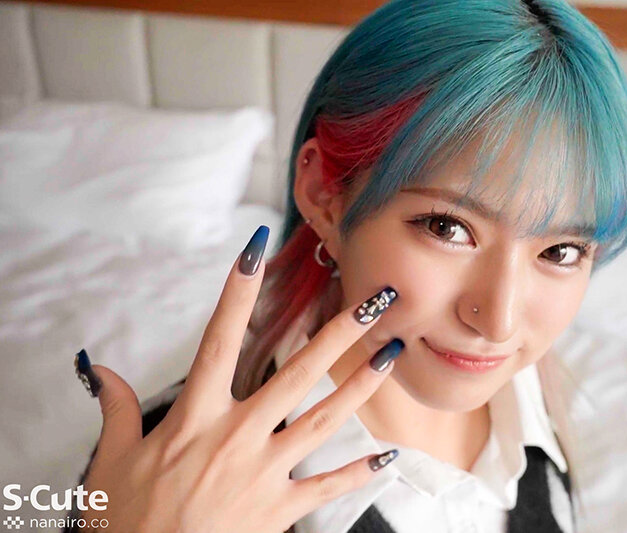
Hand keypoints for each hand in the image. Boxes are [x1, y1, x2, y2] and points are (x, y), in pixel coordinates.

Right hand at [75, 226, 402, 532]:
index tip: (255, 252)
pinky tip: (387, 456)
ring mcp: (263, 473)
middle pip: (296, 374)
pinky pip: (326, 487)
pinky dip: (358, 472)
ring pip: (324, 420)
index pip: (216, 342)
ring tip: (393, 354)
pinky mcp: (278, 511)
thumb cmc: (127, 523)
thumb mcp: (112, 462)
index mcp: (194, 419)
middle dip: (339, 333)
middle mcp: (236, 437)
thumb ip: (115, 411)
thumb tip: (100, 371)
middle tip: (374, 301)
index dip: (236, 294)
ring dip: (362, 385)